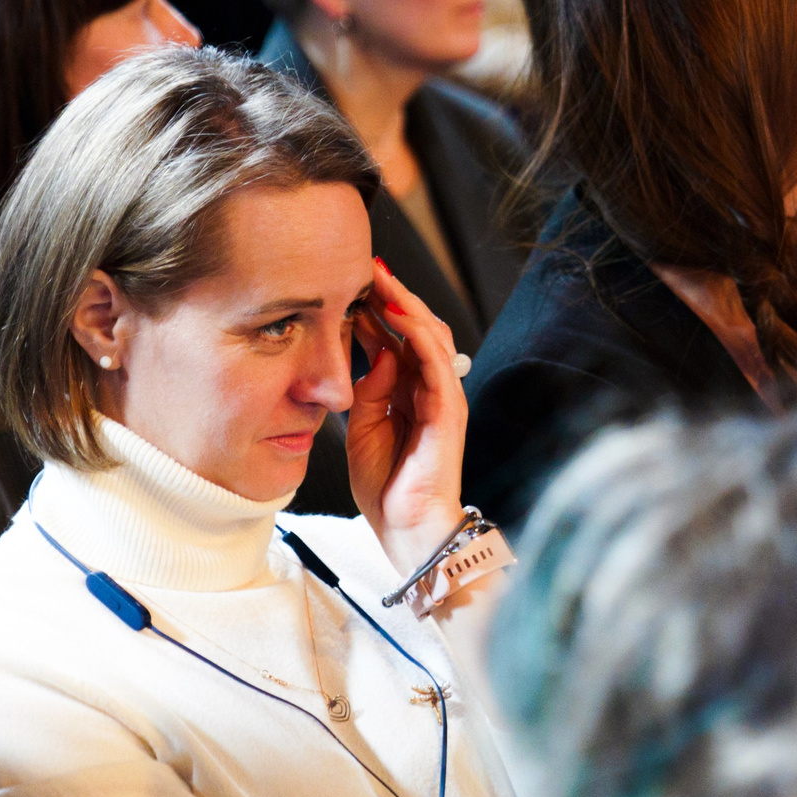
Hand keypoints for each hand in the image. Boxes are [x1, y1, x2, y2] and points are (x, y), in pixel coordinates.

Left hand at [345, 256, 469, 574]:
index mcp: (409, 389)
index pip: (396, 337)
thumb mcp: (363, 426)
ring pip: (431, 335)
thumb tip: (375, 350)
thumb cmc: (387, 485)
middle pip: (417, 327)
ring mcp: (443, 395)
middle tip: (365, 268)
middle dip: (392, 295)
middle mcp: (430, 386)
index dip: (375, 308)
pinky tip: (396, 315)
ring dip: (405, 305)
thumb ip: (369, 388)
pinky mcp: (448, 409)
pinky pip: (436, 361)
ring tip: (380, 281)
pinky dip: (417, 334)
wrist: (407, 529)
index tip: (348, 282)